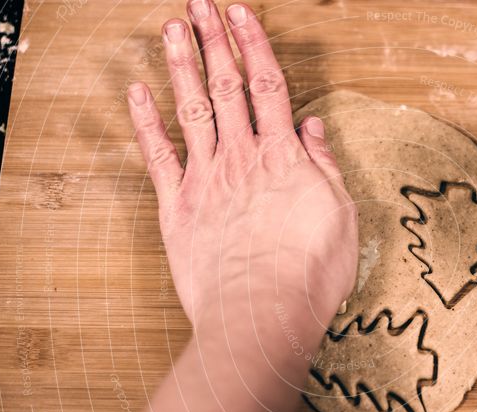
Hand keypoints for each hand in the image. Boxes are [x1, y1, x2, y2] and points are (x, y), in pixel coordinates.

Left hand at [127, 1, 356, 326]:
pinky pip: (158, 157)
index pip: (267, 87)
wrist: (262, 316)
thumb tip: (312, 126)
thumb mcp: (340, 215)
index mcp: (283, 158)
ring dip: (181, 67)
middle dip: (213, 42)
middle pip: (226, 88)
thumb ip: (323, 165)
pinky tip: (136, 93)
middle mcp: (241, 159)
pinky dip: (145, 123)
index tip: (240, 14)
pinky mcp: (178, 209)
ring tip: (171, 30)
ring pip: (192, 111)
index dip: (253, 46)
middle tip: (200, 5)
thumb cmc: (309, 274)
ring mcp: (206, 181)